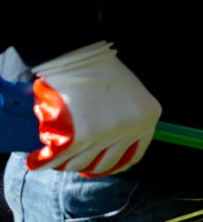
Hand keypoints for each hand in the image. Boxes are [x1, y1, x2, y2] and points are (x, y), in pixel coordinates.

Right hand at [26, 42, 160, 175]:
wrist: (80, 56)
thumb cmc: (101, 70)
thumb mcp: (130, 94)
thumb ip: (128, 118)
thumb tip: (111, 149)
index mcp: (149, 117)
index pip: (134, 154)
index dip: (116, 162)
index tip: (102, 163)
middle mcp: (132, 128)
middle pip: (107, 163)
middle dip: (89, 164)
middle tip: (75, 160)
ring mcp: (107, 134)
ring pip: (82, 164)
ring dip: (67, 163)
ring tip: (57, 157)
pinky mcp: (81, 138)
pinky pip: (59, 158)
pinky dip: (44, 162)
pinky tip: (35, 162)